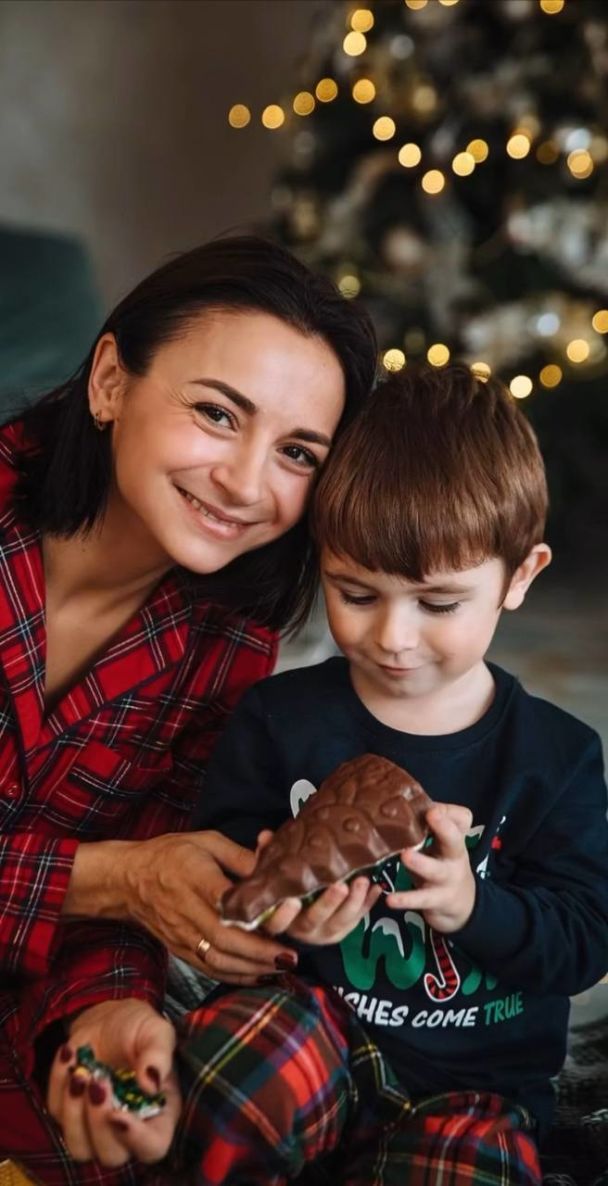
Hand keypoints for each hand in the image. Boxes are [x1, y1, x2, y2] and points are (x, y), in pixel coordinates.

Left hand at [47, 999, 179, 1166]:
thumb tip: (151, 1082)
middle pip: (111, 1154)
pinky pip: (56, 1113)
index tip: (118, 1114)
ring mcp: (95, 1126)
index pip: (152, 1146)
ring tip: (80, 1072)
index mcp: (159, 1115)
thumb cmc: (140, 1030)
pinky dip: (58, 1084)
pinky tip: (70, 1055)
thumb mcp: (156, 1032)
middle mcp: (128, 1130)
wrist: (109, 1020)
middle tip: (98, 1081)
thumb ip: (158, 1055)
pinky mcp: (69, 1113)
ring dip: (74, 1113)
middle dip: (98, 1122)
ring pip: (78, 1146)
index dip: (136, 1140)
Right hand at [68, 832, 299, 983]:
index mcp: (194, 877)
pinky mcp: (179, 949)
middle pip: (224, 940)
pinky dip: (234, 976)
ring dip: (251, 968)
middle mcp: (186, 911)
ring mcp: (181, 935)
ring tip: (281, 967)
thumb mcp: (205, 841)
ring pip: (217, 960)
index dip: (251, 916)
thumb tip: (271, 870)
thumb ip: (239, 856)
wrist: (128, 879)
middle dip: (259, 952)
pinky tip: (258, 974)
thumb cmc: (170, 855)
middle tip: (290, 956)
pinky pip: (208, 968)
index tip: (280, 921)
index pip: (223, 902)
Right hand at [249, 831, 380, 944]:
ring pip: (341, 919)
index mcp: (281, 917)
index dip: (284, 914)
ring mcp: (325, 930)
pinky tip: (375, 887)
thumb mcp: (276, 873)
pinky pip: (359, 917)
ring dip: (353, 901)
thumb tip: (265, 836)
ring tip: (362, 881)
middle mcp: (303, 928)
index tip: (293, 899)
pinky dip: (368, 902)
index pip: (277, 922)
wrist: (304, 909)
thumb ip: (268, 856)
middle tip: (340, 885)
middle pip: (315, 919)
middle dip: (328, 903)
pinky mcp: (344, 929)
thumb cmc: (288, 887)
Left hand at [385, 804, 475, 932]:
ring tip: (406, 856)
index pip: (461, 820)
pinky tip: (390, 899)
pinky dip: (406, 899)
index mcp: (453, 838)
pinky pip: (421, 899)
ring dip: (421, 862)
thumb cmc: (443, 864)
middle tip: (431, 814)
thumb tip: (397, 803)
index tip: (432, 807)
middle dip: (445, 828)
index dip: (448, 813)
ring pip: (436, 870)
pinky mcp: (436, 900)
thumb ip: (425, 827)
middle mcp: (454, 856)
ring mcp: (447, 879)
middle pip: (455, 840)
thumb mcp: (440, 845)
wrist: (461, 904)